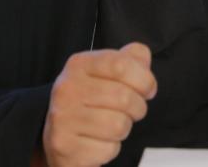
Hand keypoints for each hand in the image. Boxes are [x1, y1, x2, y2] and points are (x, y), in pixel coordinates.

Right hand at [39, 42, 157, 166]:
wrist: (59, 132)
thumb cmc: (90, 98)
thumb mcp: (106, 71)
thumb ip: (130, 59)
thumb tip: (143, 59)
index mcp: (79, 64)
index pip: (121, 64)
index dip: (144, 79)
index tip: (148, 89)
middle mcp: (67, 88)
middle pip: (124, 97)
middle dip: (138, 107)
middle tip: (132, 110)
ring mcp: (63, 118)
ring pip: (118, 125)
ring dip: (124, 128)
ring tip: (114, 124)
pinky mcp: (64, 146)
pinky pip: (108, 149)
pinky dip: (111, 148)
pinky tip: (100, 140)